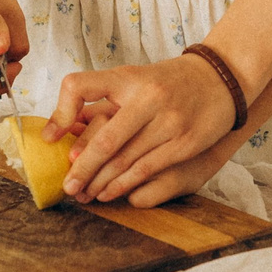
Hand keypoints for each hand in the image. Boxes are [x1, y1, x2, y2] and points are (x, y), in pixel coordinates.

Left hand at [46, 55, 238, 203]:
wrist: (221, 79)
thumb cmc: (167, 83)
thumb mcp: (133, 80)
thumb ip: (101, 101)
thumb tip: (63, 127)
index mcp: (128, 77)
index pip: (81, 86)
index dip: (61, 112)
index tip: (50, 137)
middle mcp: (148, 97)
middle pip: (105, 139)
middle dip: (82, 168)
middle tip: (67, 186)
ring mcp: (169, 121)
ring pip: (126, 160)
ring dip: (101, 182)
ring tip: (85, 194)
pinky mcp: (185, 142)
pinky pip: (148, 168)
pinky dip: (125, 184)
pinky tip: (110, 192)